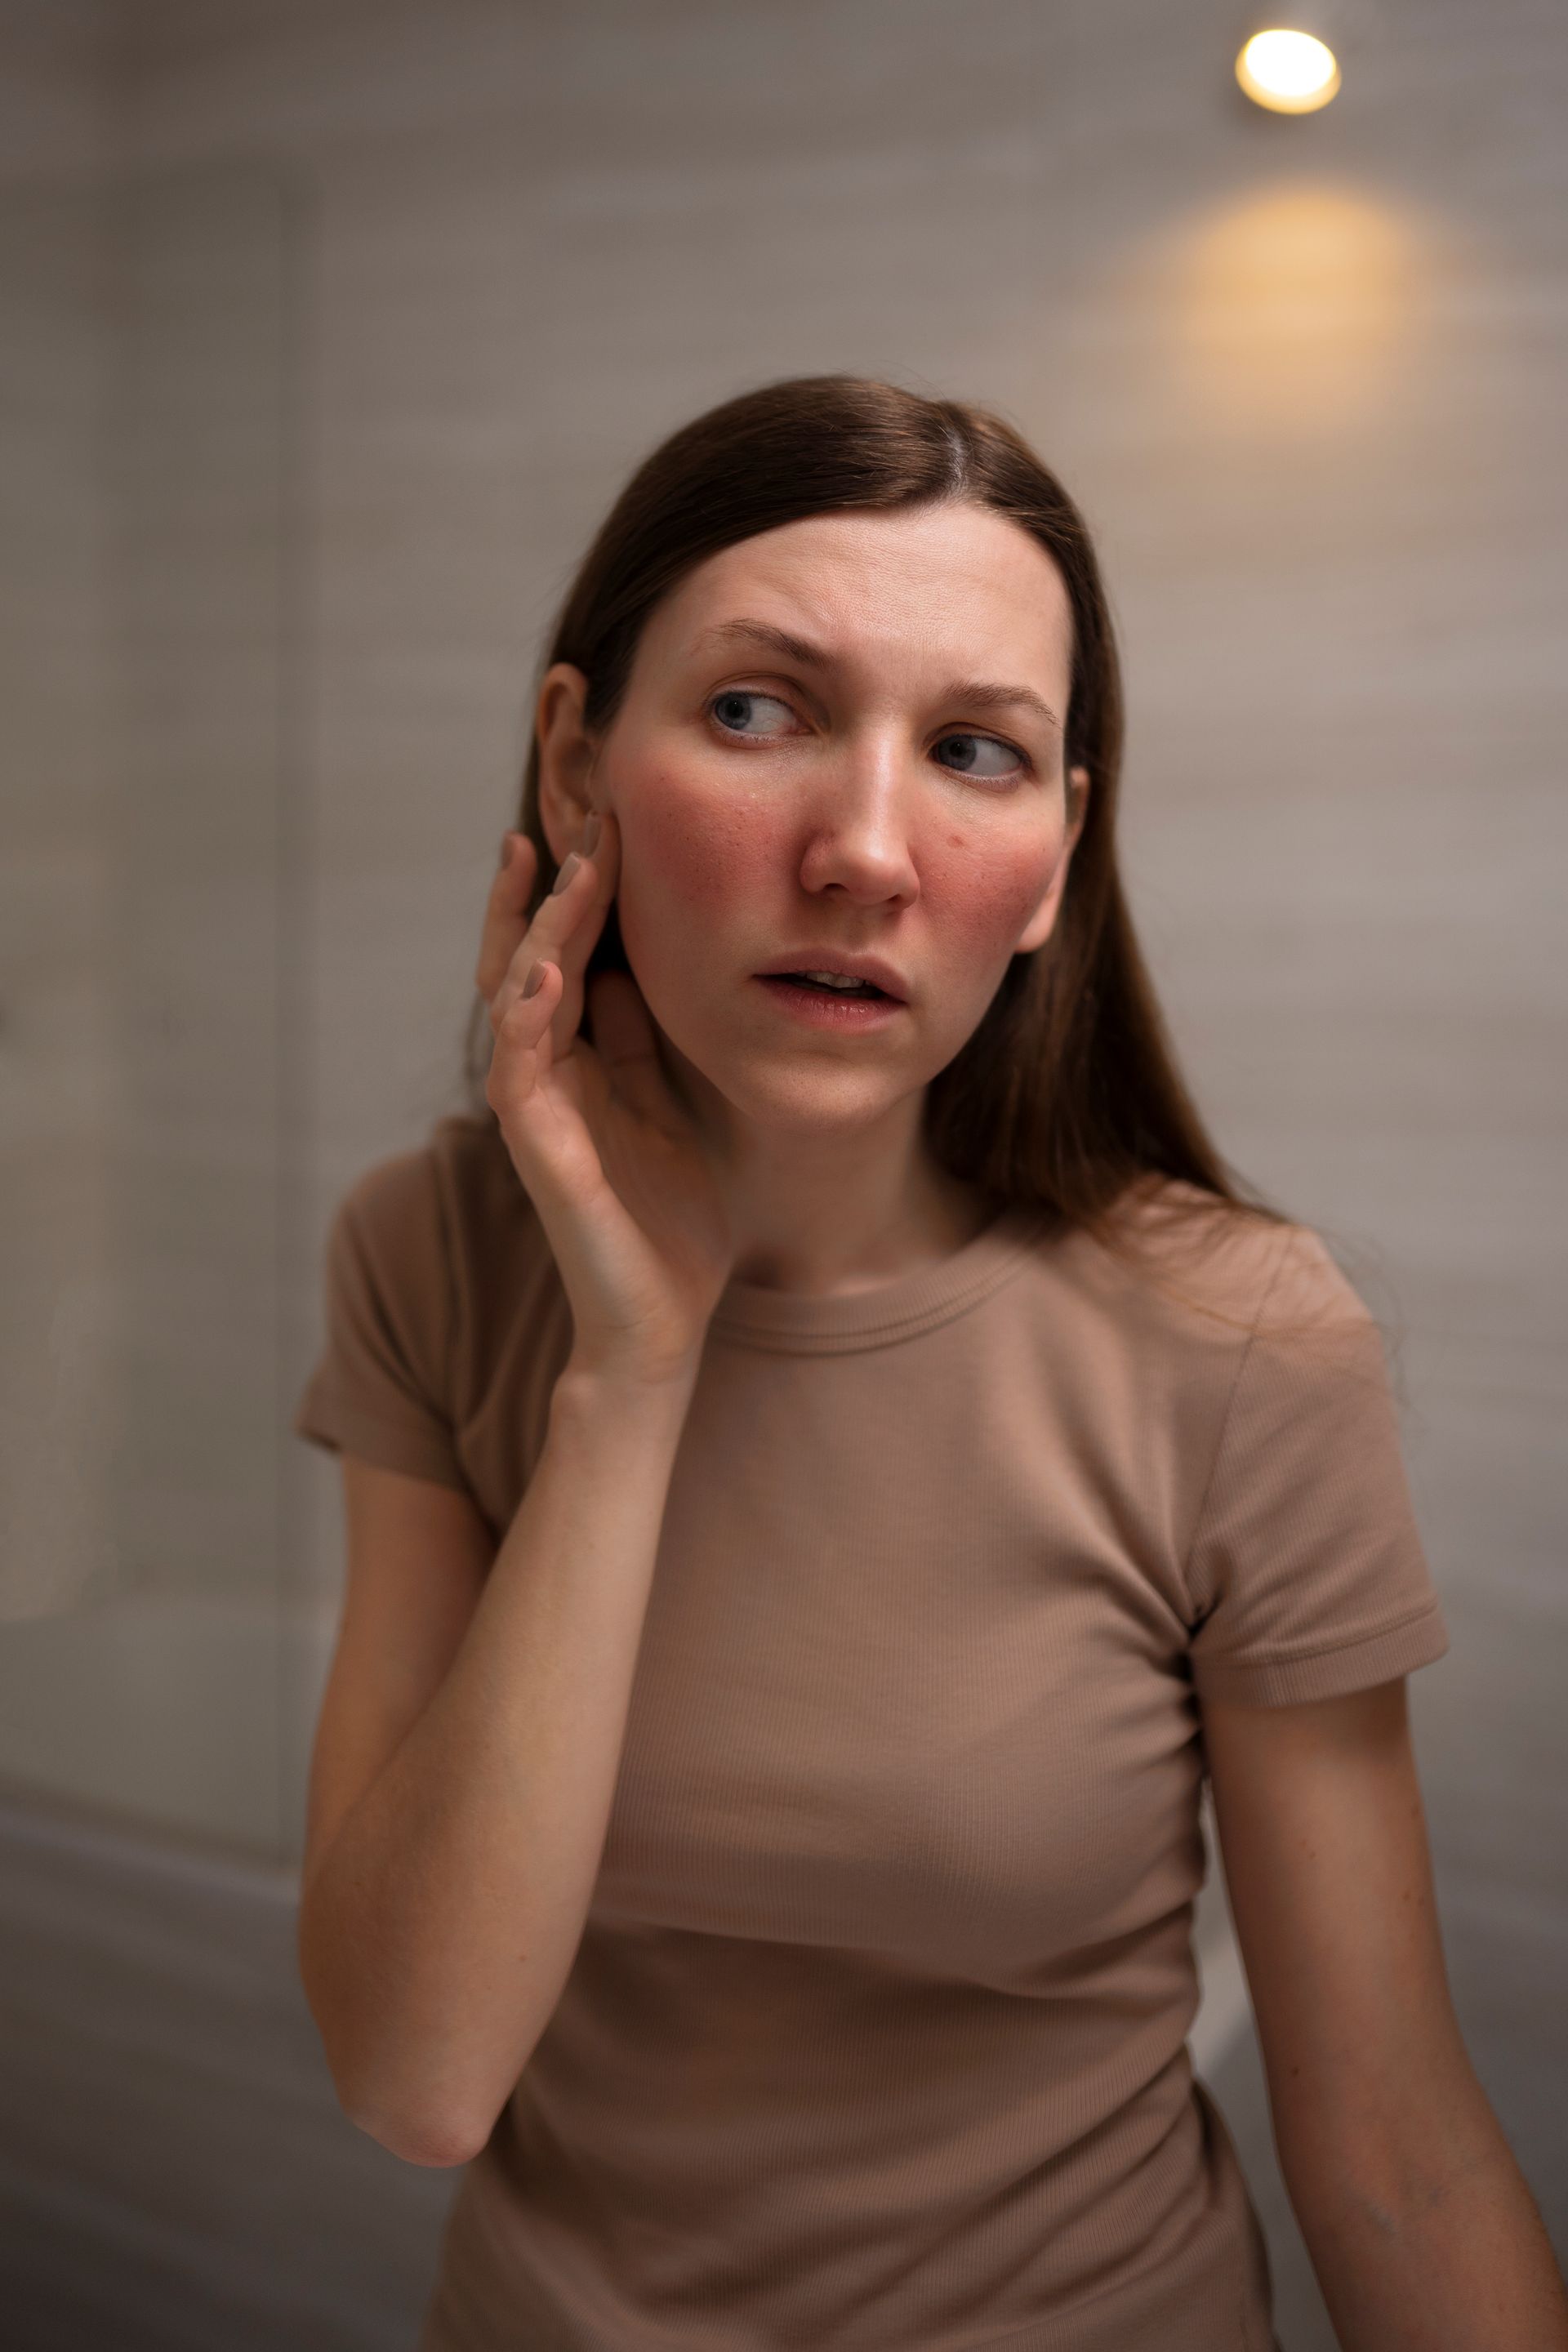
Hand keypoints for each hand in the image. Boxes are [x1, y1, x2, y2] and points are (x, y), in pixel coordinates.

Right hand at [476, 815, 734, 1384]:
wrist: (664, 1319)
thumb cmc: (673, 1220)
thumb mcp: (676, 1103)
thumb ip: (648, 1039)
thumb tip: (639, 964)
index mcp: (583, 1058)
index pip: (570, 953)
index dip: (581, 890)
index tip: (608, 821)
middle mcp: (548, 1072)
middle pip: (530, 955)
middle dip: (551, 886)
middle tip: (580, 814)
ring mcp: (537, 1107)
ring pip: (516, 995)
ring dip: (534, 929)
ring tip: (557, 864)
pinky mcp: (539, 1148)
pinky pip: (519, 1068)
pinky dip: (526, 1015)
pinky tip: (543, 969)